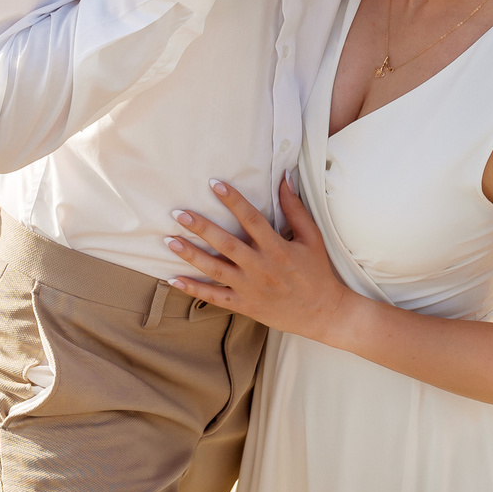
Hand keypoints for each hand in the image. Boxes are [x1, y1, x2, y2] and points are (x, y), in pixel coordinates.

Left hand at [165, 176, 355, 342]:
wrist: (323, 314)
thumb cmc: (317, 272)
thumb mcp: (311, 238)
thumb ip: (295, 209)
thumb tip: (284, 178)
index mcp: (277, 249)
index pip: (251, 219)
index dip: (232, 200)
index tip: (214, 184)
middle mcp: (261, 268)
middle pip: (226, 244)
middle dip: (201, 228)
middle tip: (178, 212)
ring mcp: (250, 288)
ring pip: (215, 270)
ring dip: (190, 255)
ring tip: (169, 240)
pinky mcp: (245, 305)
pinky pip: (214, 297)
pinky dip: (193, 289)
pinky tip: (173, 279)